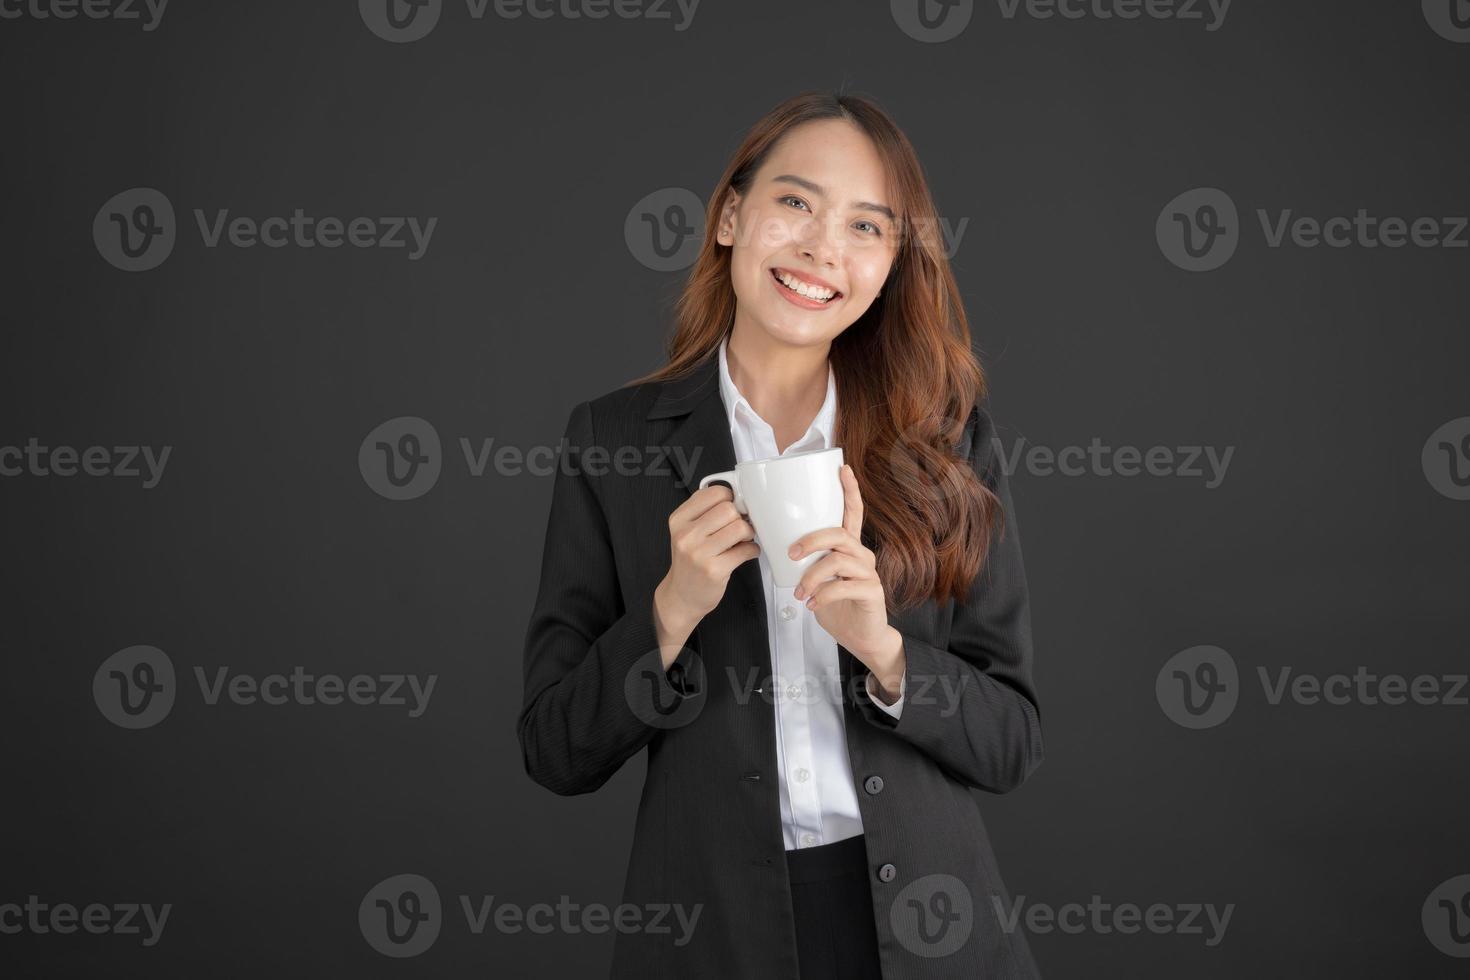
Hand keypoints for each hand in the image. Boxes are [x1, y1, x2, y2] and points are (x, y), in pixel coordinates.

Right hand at [653, 484, 759, 665]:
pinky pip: (746, 550)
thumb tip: (737, 497)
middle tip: (738, 527)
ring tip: (742, 540)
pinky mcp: (714, 570)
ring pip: (740, 528)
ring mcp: (699, 553)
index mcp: (679, 519)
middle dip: (739, 517)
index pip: (713, 493)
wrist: (682, 595)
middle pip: (729, 509)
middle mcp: (686, 535)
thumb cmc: (689, 561)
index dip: (729, 498)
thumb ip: (705, 511)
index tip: (732, 507)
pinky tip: (744, 553)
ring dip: (748, 533)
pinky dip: (752, 550)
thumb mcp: (686, 531)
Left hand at [790, 464, 904, 695]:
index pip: (852, 512)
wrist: (859, 636)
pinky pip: (844, 586)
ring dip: (812, 576)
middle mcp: (862, 555)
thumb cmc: (836, 604)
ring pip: (838, 561)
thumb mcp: (817, 578)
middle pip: (839, 534)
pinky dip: (823, 595)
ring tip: (800, 593)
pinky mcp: (872, 593)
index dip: (849, 490)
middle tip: (791, 554)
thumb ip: (807, 561)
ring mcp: (869, 573)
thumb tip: (778, 546)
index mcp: (849, 546)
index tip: (842, 468)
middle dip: (811, 540)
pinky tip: (812, 605)